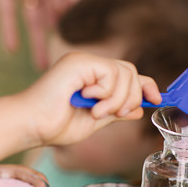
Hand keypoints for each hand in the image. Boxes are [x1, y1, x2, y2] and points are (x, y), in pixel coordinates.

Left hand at [0, 0, 79, 69]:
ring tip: (41, 66)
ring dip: (36, 42)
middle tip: (63, 68)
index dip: (74, 25)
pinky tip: (12, 50)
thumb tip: (65, 8)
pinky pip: (6, 12)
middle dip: (56, 41)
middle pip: (52, 18)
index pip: (69, 5)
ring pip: (32, 20)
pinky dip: (9, 29)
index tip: (81, 49)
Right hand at [20, 51, 160, 147]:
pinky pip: (111, 73)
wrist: (31, 124)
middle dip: (131, 98)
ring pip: (125, 73)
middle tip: (113, 115)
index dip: (146, 86)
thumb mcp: (94, 121)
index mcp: (93, 77)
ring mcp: (84, 61)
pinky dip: (107, 92)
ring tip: (97, 112)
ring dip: (117, 99)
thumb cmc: (54, 125)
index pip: (129, 74)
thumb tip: (138, 110)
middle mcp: (90, 65)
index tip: (156, 99)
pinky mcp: (80, 62)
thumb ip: (115, 113)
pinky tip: (89, 100)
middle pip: (131, 72)